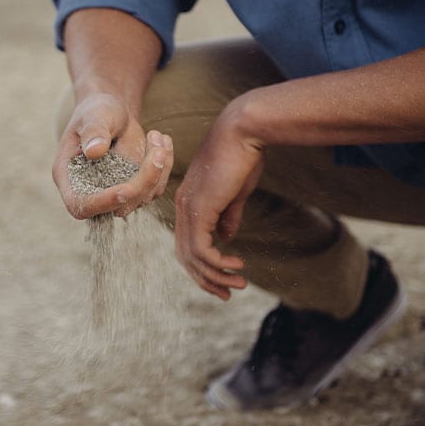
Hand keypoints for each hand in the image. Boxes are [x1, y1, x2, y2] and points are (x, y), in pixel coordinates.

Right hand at [52, 93, 173, 218]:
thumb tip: (95, 151)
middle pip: (118, 205)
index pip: (80, 204)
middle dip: (143, 181)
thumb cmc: (96, 111)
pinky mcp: (135, 190)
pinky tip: (162, 141)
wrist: (112, 112)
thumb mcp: (93, 115)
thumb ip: (93, 132)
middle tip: (157, 148)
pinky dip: (164, 166)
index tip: (126, 190)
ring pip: (143, 198)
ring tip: (157, 135)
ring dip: (158, 169)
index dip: (102, 203)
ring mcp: (114, 193)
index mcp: (68, 177)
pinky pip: (156, 187)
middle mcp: (90, 191)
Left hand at [174, 95, 264, 299]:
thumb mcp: (235, 192)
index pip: (187, 243)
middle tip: (226, 294)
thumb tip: (226, 238)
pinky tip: (236, 266)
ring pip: (192, 256)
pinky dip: (217, 263)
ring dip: (215, 275)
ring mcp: (188, 208)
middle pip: (184, 255)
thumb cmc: (242, 156)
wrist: (243, 131)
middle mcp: (182, 207)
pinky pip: (202, 248)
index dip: (202, 265)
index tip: (223, 279)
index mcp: (189, 203)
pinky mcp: (199, 209)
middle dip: (205, 278)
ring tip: (238, 284)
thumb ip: (227, 216)